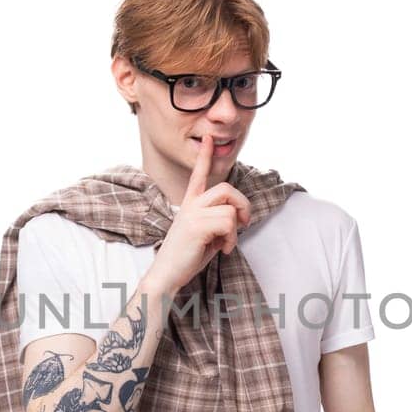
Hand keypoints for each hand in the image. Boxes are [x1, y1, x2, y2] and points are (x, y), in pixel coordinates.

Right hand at [146, 133, 252, 292]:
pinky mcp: (197, 226)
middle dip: (243, 204)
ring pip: (230, 208)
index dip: (205, 155)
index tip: (209, 137)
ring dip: (236, 229)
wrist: (166, 275)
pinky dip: (232, 239)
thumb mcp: (205, 234)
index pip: (198, 174)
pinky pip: (229, 223)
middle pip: (226, 188)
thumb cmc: (186, 257)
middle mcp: (190, 205)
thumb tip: (237, 218)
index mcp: (190, 204)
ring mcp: (193, 214)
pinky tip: (222, 250)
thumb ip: (218, 221)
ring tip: (226, 244)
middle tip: (245, 222)